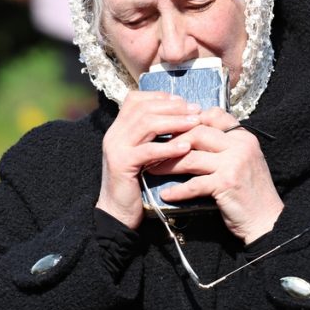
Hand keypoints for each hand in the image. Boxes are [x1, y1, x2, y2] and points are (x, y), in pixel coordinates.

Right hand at [97, 91, 201, 228]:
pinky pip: (148, 150)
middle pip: (143, 109)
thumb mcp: (141, 154)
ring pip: (146, 125)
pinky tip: (185, 147)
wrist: (117, 212)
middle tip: (195, 109)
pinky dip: (168, 147)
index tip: (182, 101)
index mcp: (118, 129)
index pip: (135, 100)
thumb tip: (177, 117)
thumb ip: (150, 137)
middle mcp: (114, 134)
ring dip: (174, 122)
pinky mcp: (122, 164)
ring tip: (195, 123)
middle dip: (172, 107)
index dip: (159, 97)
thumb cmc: (135, 184)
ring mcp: (116, 148)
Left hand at [154, 107, 283, 243]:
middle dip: (171, 141)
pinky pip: (194, 184)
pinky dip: (177, 190)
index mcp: (244, 136)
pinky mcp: (227, 184)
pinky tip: (165, 195)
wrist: (267, 221)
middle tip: (152, 148)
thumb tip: (189, 135)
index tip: (170, 130)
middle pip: (197, 132)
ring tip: (152, 168)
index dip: (188, 121)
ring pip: (191, 157)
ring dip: (168, 164)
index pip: (213, 115)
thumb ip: (222, 146)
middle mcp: (240, 145)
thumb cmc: (249, 191)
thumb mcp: (241, 161)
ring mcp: (234, 163)